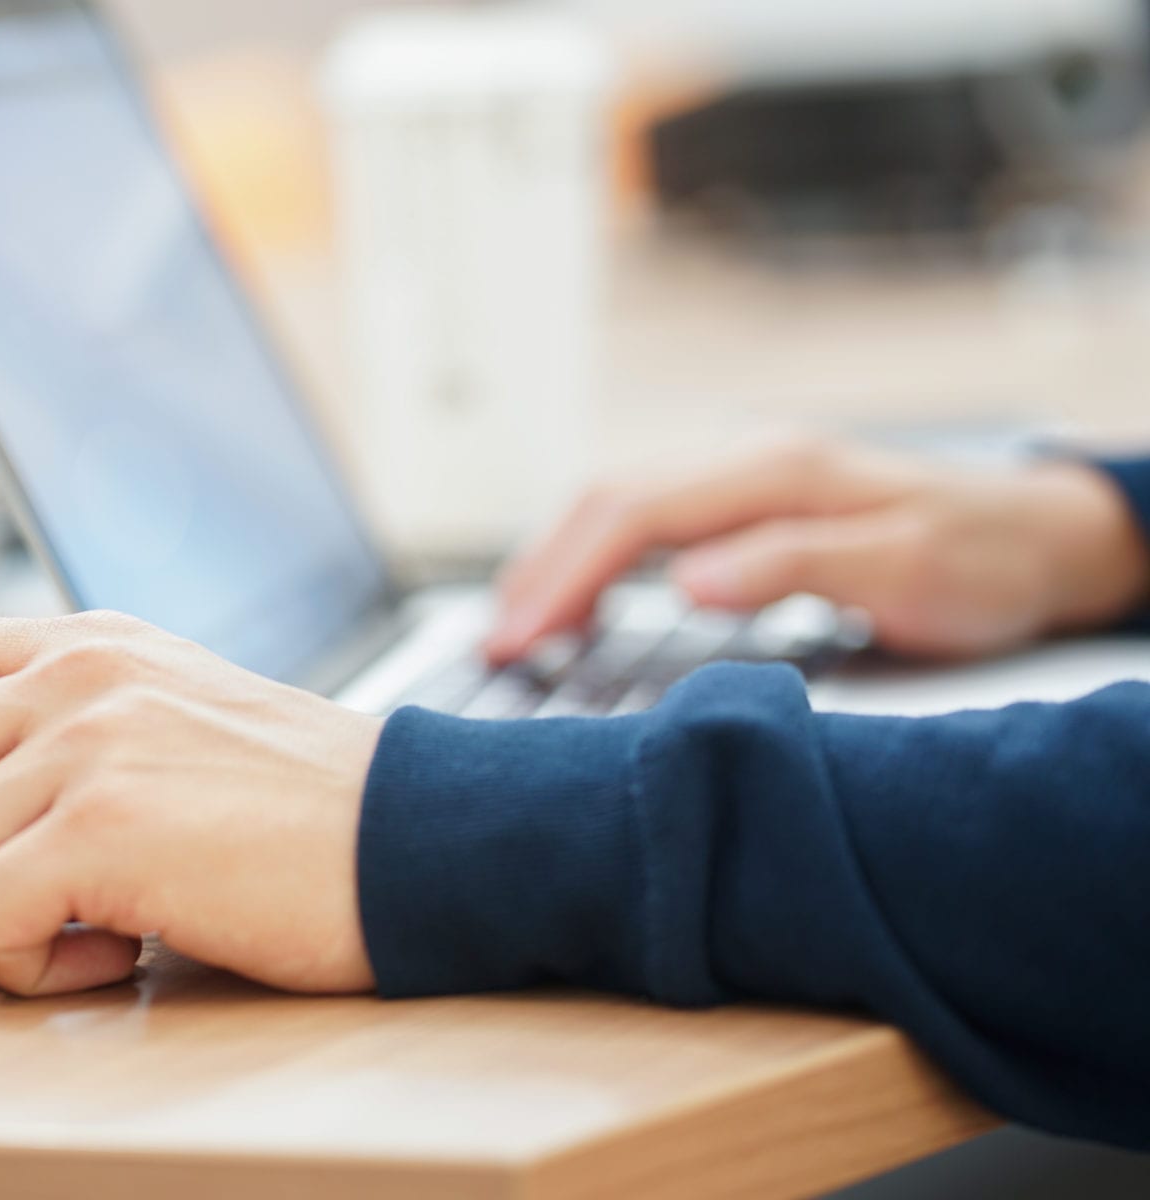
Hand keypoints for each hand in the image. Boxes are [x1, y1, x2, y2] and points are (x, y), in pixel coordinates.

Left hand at [0, 613, 382, 996]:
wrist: (421, 837)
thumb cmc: (302, 804)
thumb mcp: (171, 721)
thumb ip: (63, 726)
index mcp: (77, 644)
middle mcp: (67, 676)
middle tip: (7, 901)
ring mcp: (82, 741)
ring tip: (97, 926)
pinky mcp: (104, 822)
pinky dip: (37, 968)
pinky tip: (122, 949)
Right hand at [486, 437, 1149, 663]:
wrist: (1039, 534)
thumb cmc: (983, 560)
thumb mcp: (906, 571)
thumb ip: (793, 567)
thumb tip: (683, 579)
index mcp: (775, 472)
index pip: (633, 514)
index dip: (565, 577)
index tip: (520, 637)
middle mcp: (747, 457)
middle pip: (606, 497)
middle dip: (539, 568)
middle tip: (494, 642)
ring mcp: (742, 470)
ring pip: (615, 498)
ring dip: (556, 557)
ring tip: (517, 622)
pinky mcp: (744, 494)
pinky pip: (642, 511)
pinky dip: (593, 551)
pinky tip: (580, 593)